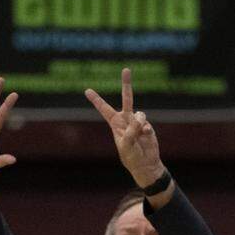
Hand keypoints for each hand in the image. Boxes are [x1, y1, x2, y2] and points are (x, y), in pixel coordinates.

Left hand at [85, 67, 164, 188]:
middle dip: (126, 84)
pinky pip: (147, 123)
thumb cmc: (131, 157)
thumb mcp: (126, 145)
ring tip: (139, 134)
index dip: (96, 100)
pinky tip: (146, 137)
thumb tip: (140, 118)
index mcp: (115, 124)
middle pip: (126, 99)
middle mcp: (126, 120)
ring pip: (140, 114)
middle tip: (126, 69)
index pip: (104, 109)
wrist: (146, 164)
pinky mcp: (148, 126)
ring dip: (139, 123)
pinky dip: (147, 130)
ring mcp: (138, 122)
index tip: (87, 90)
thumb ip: (131, 130)